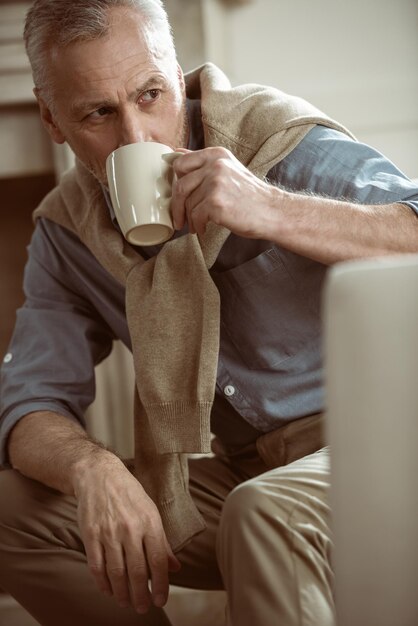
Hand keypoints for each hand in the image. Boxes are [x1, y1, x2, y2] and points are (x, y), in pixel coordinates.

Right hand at [72, 454, 180, 613]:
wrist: (99, 475)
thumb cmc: (129, 494)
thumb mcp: (151, 511)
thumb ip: (162, 541)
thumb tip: (175, 567)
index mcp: (150, 522)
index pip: (159, 561)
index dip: (161, 585)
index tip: (160, 600)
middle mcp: (131, 528)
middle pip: (138, 571)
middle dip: (141, 595)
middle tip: (142, 608)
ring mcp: (109, 532)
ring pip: (117, 573)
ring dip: (122, 593)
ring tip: (126, 602)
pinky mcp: (91, 534)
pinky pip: (97, 566)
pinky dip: (103, 583)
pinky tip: (108, 590)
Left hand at [170, 147, 280, 238]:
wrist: (271, 212)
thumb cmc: (249, 196)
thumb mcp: (228, 170)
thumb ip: (203, 163)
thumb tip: (174, 154)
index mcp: (216, 155)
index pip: (181, 163)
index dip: (175, 182)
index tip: (179, 196)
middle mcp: (215, 165)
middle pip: (180, 185)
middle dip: (176, 205)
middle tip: (179, 219)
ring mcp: (215, 183)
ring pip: (188, 204)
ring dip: (189, 219)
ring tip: (196, 226)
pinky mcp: (216, 202)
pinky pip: (195, 216)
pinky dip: (198, 226)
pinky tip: (204, 229)